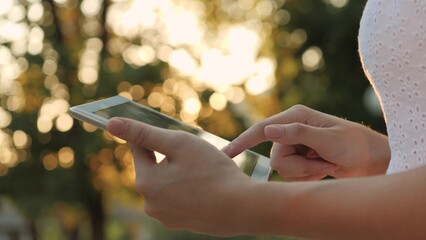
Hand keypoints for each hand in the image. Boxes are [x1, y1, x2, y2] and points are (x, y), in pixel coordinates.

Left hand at [107, 118, 254, 235]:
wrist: (242, 208)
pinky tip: (205, 187)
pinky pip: (178, 199)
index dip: (149, 135)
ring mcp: (165, 217)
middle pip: (154, 168)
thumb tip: (111, 125)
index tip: (155, 128)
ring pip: (167, 184)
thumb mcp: (178, 143)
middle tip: (193, 153)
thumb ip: (144, 133)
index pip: (139, 149)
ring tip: (202, 172)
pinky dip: (187, 190)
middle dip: (169, 157)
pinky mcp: (181, 223)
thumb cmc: (212, 171)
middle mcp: (150, 203)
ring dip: (178, 174)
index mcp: (146, 182)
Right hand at [223, 105, 389, 179]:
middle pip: (275, 158)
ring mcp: (295, 146)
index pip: (262, 130)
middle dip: (300, 167)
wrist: (371, 161)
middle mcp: (291, 130)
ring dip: (306, 173)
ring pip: (283, 169)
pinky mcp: (300, 158)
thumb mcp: (328, 138)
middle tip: (323, 163)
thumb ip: (297, 134)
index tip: (225, 154)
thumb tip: (268, 130)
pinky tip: (324, 169)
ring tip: (326, 165)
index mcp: (295, 117)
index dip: (242, 142)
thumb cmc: (355, 145)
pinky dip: (309, 176)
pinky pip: (292, 175)